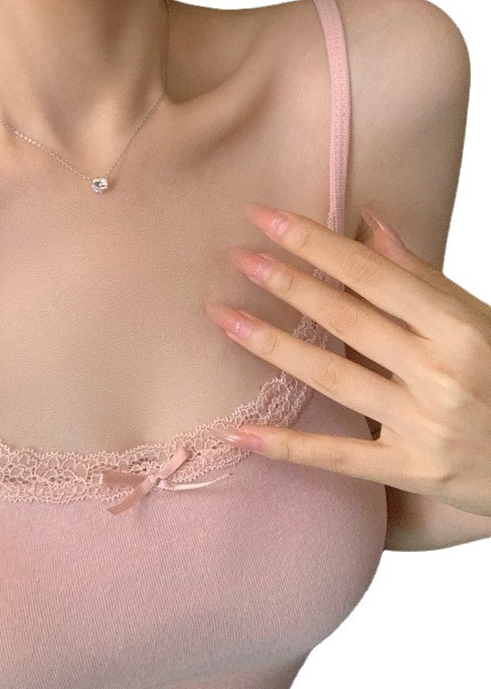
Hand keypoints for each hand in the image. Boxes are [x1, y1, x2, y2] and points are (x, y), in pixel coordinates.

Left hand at [204, 201, 490, 517]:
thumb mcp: (478, 318)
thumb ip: (419, 275)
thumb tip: (369, 220)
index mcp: (460, 327)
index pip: (372, 274)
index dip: (315, 243)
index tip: (265, 218)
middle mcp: (442, 373)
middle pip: (347, 319)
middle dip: (287, 283)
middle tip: (236, 256)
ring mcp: (425, 425)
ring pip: (333, 378)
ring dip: (272, 346)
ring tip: (223, 318)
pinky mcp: (412, 470)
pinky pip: (340, 458)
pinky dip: (287, 448)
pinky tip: (239, 433)